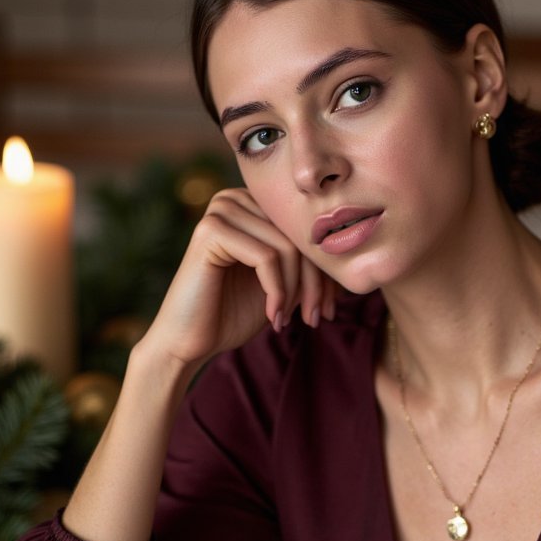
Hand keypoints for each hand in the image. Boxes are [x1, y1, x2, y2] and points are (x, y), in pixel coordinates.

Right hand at [142, 188, 336, 369]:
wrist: (189, 342)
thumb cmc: (234, 314)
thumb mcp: (282, 283)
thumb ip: (307, 262)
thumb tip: (352, 248)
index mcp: (252, 205)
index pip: (305, 231)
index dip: (324, 272)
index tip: (329, 310)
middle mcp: (235, 198)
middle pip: (299, 236)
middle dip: (315, 284)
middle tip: (315, 319)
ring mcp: (220, 210)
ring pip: (287, 248)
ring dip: (297, 292)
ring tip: (289, 320)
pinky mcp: (211, 230)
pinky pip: (267, 257)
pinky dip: (278, 292)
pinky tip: (273, 318)